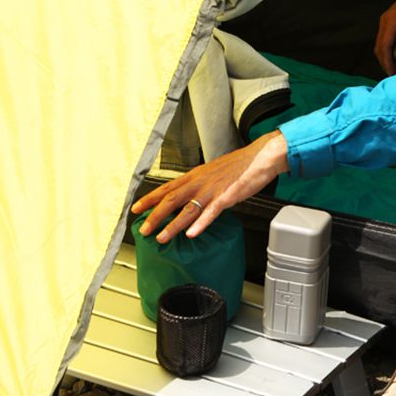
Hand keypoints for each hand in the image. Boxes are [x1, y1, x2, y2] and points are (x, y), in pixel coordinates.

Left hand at [131, 131, 288, 242]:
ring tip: (161, 238)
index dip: (149, 199)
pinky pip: (211, 212)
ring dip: (172, 225)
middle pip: (171, 200)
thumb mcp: (213, 173)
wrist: (259, 157)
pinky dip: (200, 223)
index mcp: (195, 176)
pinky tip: (192, 234)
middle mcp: (199, 182)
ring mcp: (212, 190)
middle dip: (154, 216)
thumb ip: (200, 185)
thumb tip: (189, 198)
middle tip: (143, 230)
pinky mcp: (227, 197)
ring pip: (187, 208)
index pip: (166, 188)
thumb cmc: (238, 166)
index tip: (135, 210)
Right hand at [374, 0, 395, 75]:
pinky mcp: (390, 25)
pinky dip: (391, 52)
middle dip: (387, 63)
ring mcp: (386, 23)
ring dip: (389, 59)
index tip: (392, 74)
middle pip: (379, 48)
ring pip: (382, 46)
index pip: (384, 47)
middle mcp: (385, 23)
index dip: (387, 63)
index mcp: (391, 22)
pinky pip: (386, 41)